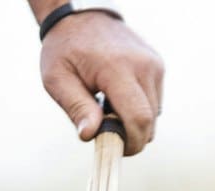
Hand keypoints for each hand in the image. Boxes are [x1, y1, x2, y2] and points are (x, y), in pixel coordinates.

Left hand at [39, 11, 163, 154]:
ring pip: (155, 115)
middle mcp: (143, 66)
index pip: (139, 118)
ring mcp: (154, 65)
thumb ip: (76, 107)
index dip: (131, 143)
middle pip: (150, 122)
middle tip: (106, 132)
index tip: (113, 149)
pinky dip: (140, 109)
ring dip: (134, 122)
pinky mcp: (158, 66)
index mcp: (118, 69)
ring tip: (108, 109)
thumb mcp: (57, 79)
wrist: (81, 17)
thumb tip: (90, 136)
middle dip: (131, 137)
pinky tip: (118, 98)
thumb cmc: (65, 50)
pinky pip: (155, 102)